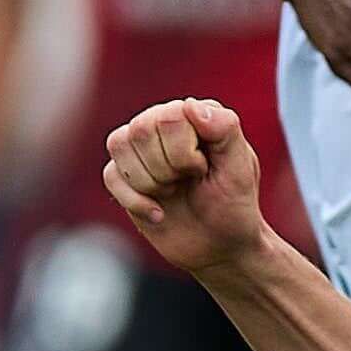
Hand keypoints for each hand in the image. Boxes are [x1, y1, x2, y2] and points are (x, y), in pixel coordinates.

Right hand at [101, 98, 274, 274]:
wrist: (219, 245)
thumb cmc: (235, 204)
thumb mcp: (240, 170)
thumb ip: (225, 130)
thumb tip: (190, 105)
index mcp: (197, 114)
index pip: (170, 116)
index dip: (185, 151)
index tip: (205, 169)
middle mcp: (165, 121)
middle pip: (141, 129)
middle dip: (167, 167)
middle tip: (190, 181)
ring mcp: (141, 147)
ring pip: (120, 145)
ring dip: (151, 182)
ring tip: (176, 191)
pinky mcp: (123, 174)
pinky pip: (110, 174)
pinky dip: (136, 201)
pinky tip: (159, 213)